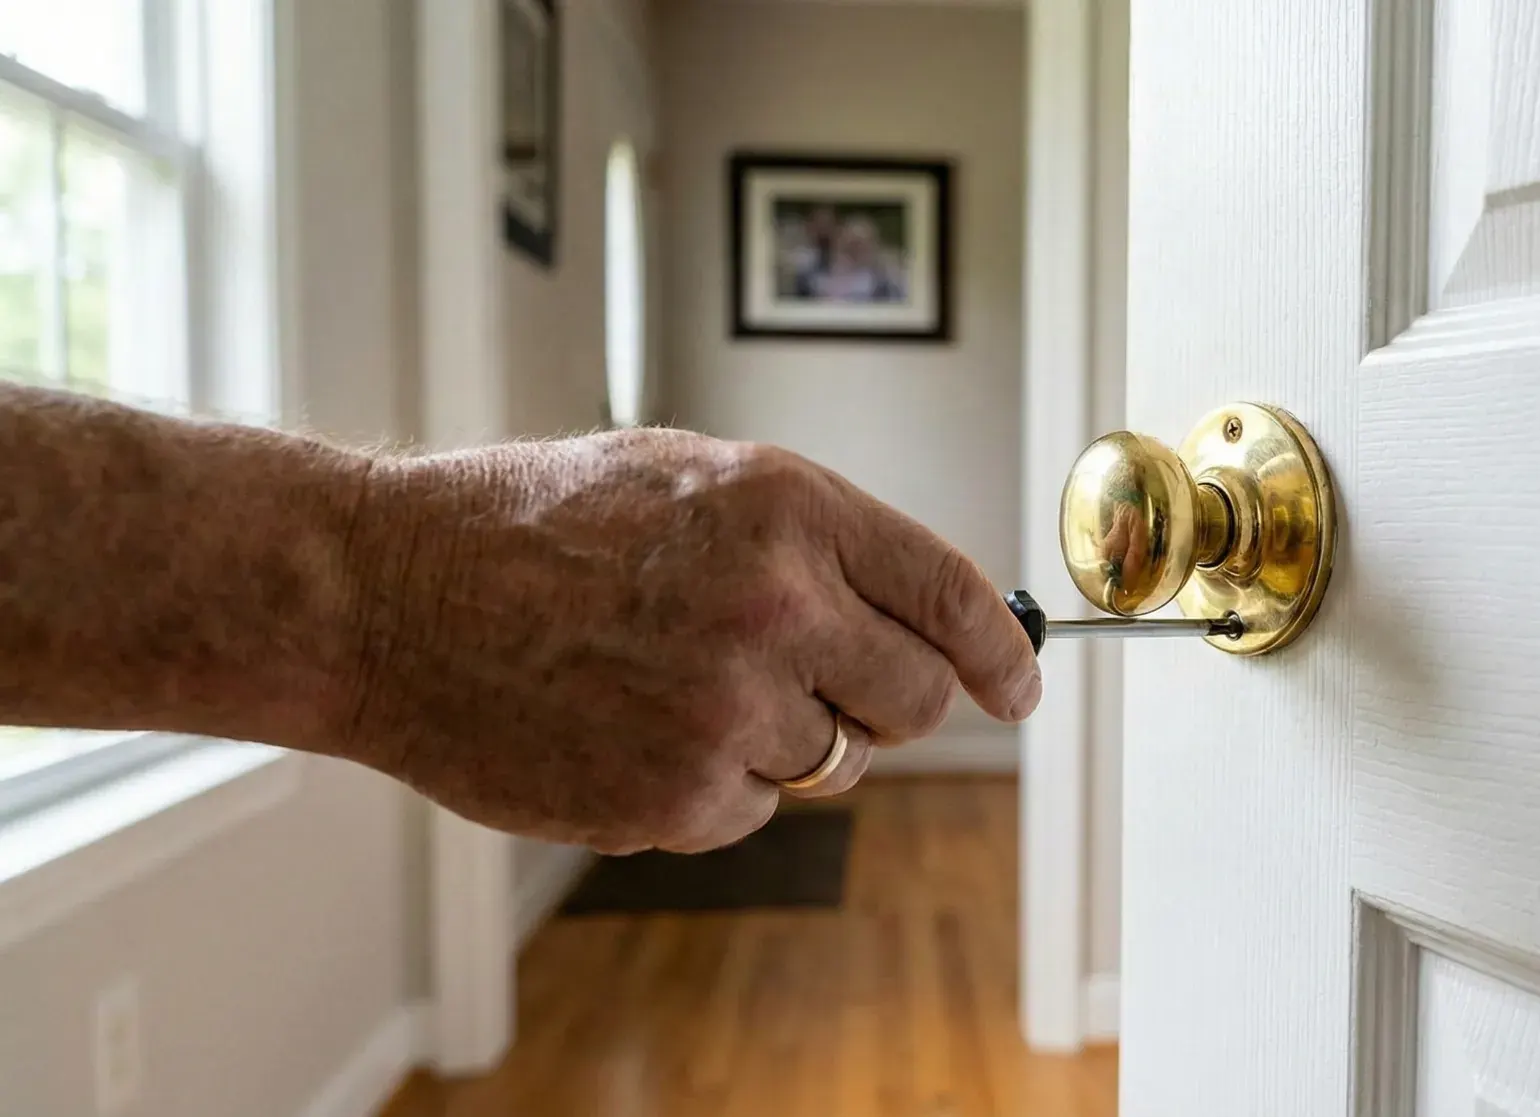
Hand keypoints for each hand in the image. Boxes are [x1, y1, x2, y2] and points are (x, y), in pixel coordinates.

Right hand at [337, 428, 1041, 853]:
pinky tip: (629, 726)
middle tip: (820, 683)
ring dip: (780, 736)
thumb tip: (928, 612)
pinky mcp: (677, 799)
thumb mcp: (692, 481)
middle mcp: (776, 607)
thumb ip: (816, 542)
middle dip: (887, 701)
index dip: (1003, 654)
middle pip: (916, 701)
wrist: (385, 592)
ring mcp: (727, 710)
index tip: (1019, 686)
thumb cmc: (531, 527)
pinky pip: (750, 811)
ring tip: (675, 683)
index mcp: (788, 510)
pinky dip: (709, 784)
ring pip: (833, 761)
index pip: (953, 595)